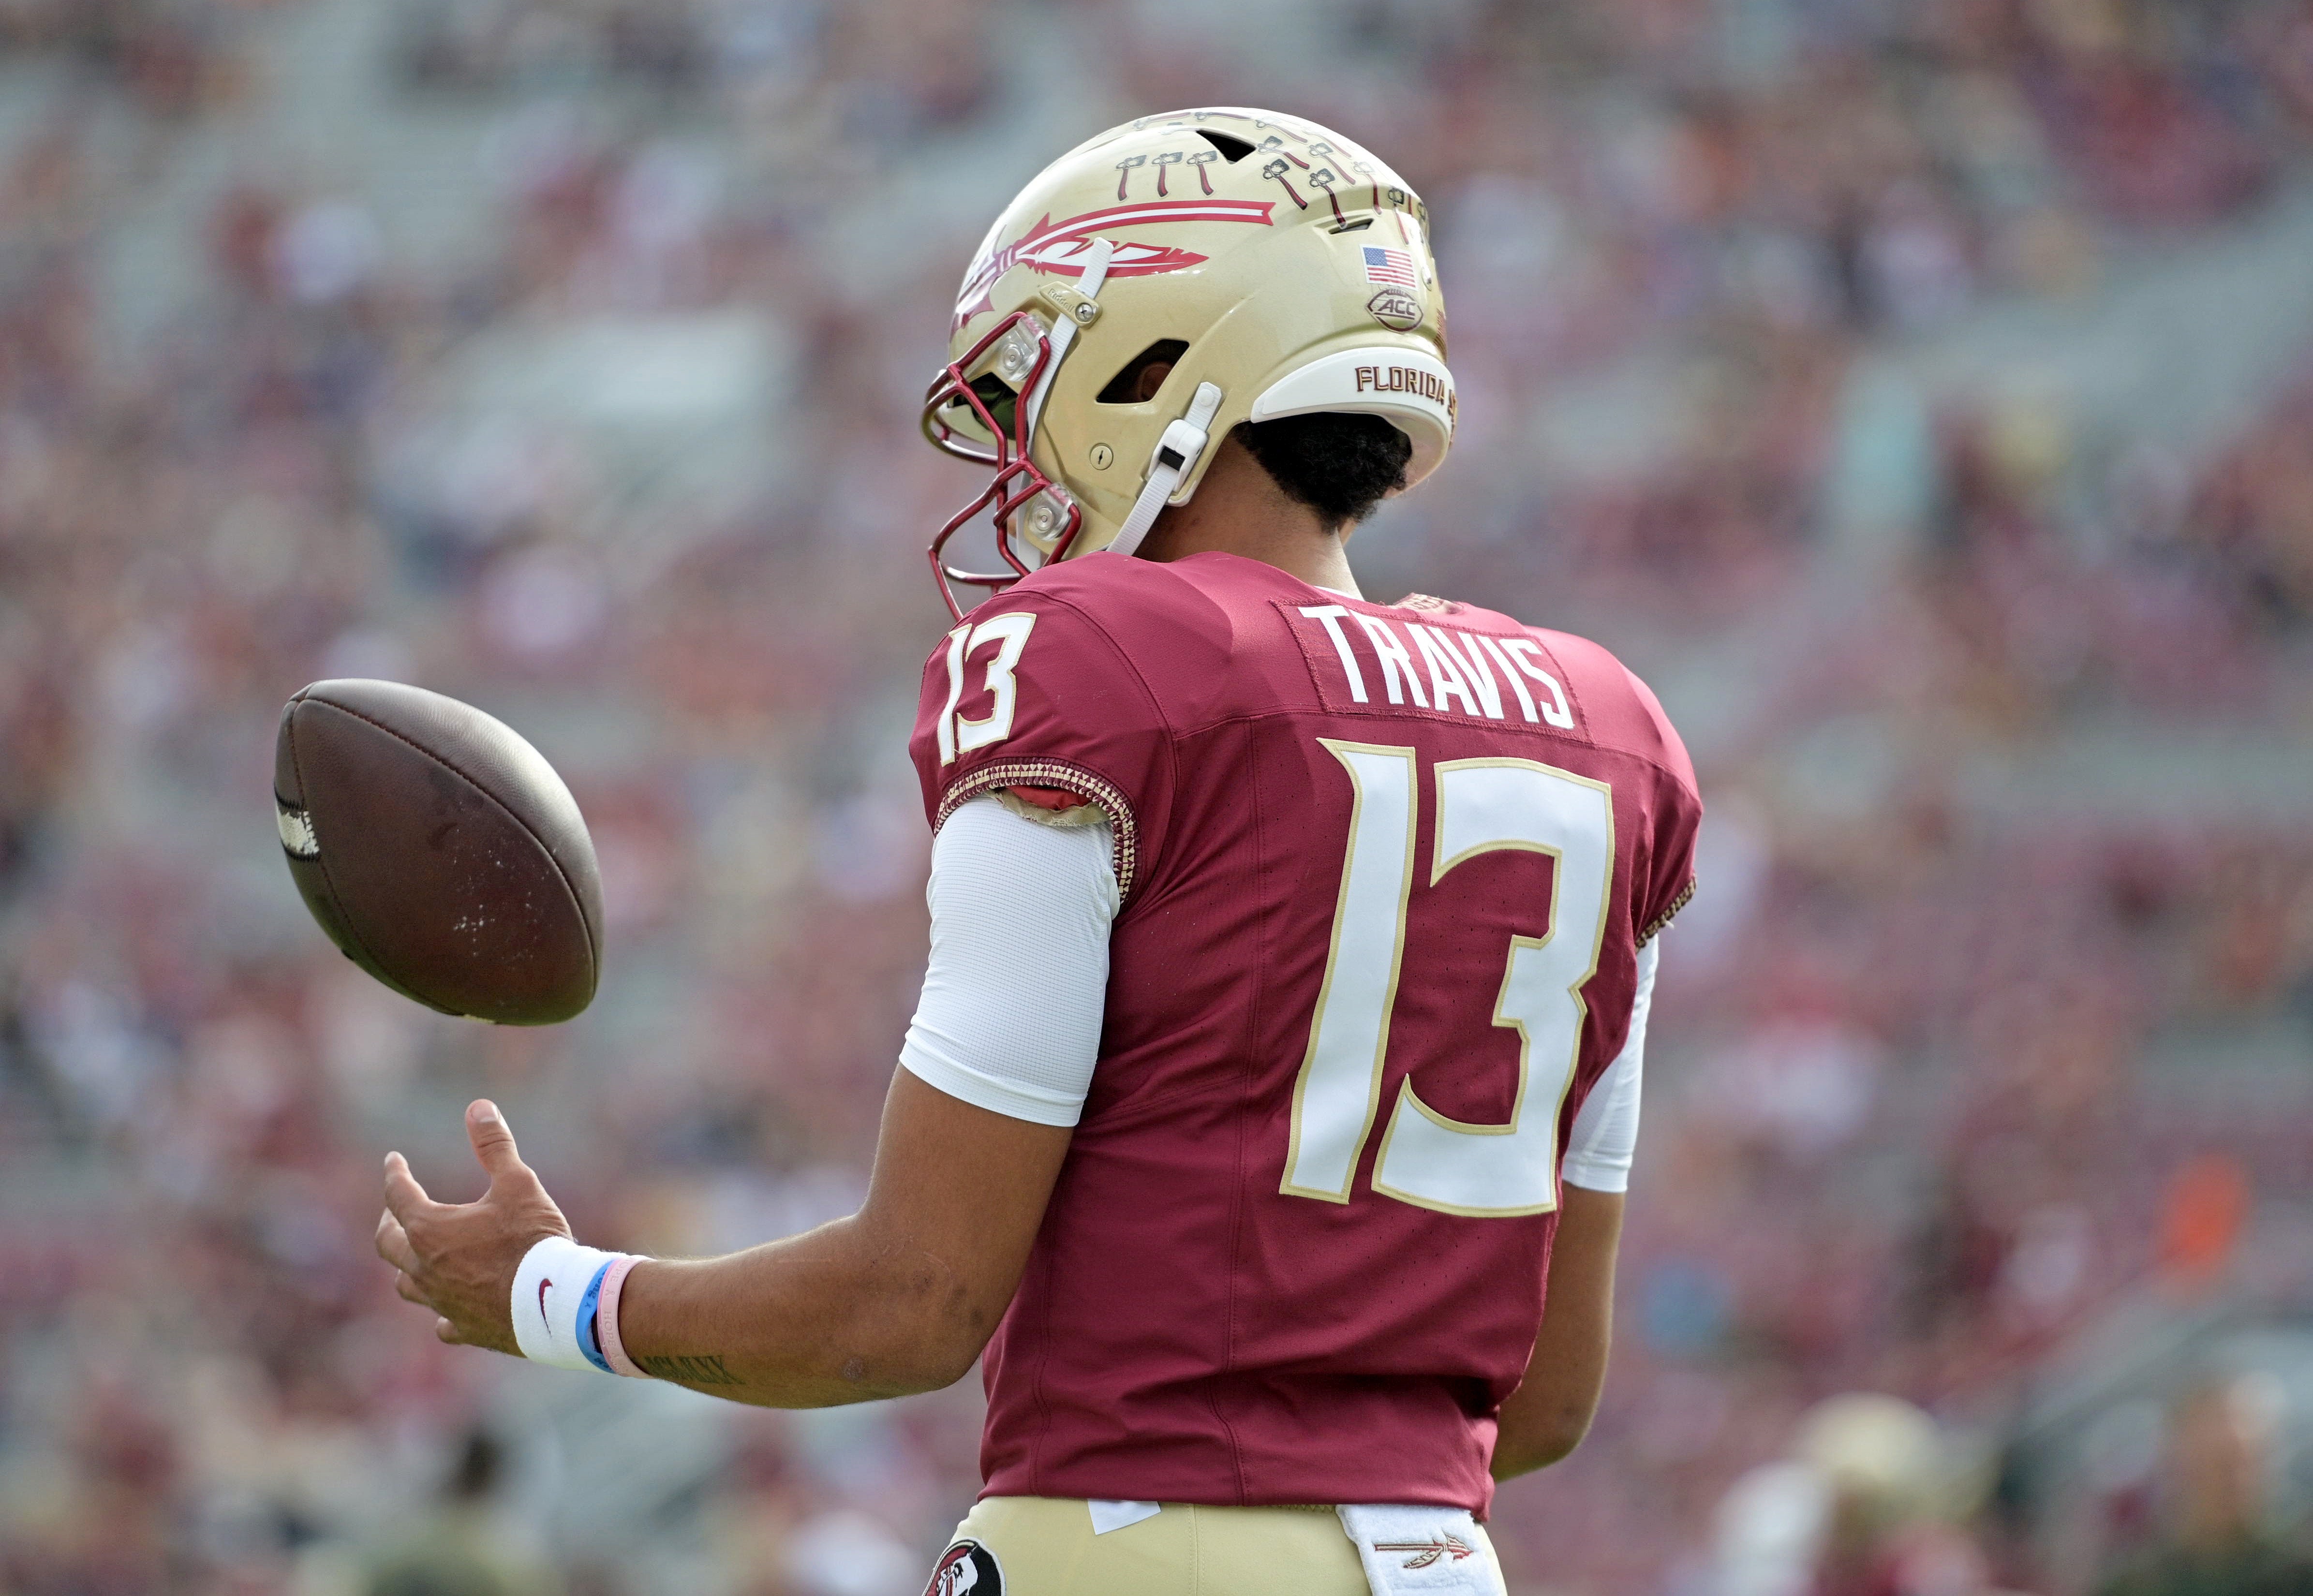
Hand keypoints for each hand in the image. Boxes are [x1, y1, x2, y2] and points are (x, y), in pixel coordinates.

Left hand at [375, 1099, 570, 1353]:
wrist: (555, 1302)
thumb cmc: (533, 1238)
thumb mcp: (518, 1183)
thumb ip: (494, 1146)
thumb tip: (478, 1107)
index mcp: (429, 1229)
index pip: (398, 1194)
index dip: (395, 1173)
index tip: (394, 1160)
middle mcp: (424, 1268)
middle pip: (388, 1244)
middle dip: (389, 1223)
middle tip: (393, 1213)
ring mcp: (441, 1302)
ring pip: (407, 1285)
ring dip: (407, 1267)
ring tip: (415, 1257)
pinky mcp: (464, 1328)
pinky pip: (442, 1320)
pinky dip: (442, 1309)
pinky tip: (449, 1307)